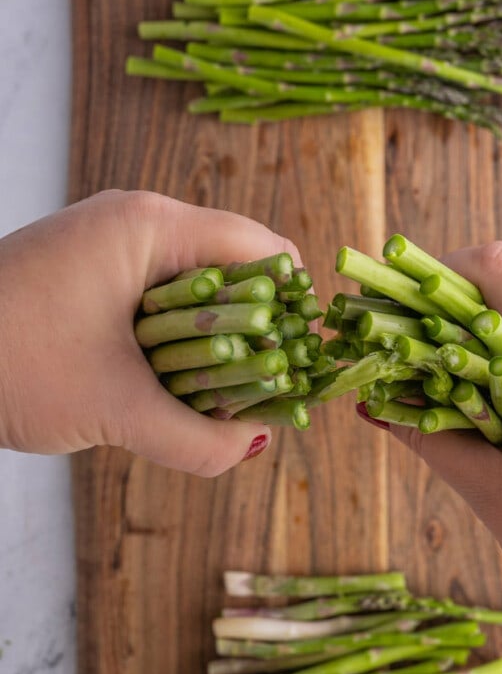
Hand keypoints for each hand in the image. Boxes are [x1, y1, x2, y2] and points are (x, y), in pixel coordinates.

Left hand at [0, 190, 299, 474]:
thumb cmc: (7, 364)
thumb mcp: (115, 408)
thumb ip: (196, 437)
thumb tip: (251, 450)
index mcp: (151, 226)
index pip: (263, 249)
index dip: (294, 308)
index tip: (301, 365)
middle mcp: (136, 223)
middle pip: (234, 271)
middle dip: (255, 336)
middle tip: (260, 395)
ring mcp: (108, 246)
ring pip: (195, 292)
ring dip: (211, 347)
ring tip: (212, 402)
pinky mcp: (88, 275)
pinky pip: (157, 303)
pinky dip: (172, 344)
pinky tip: (165, 389)